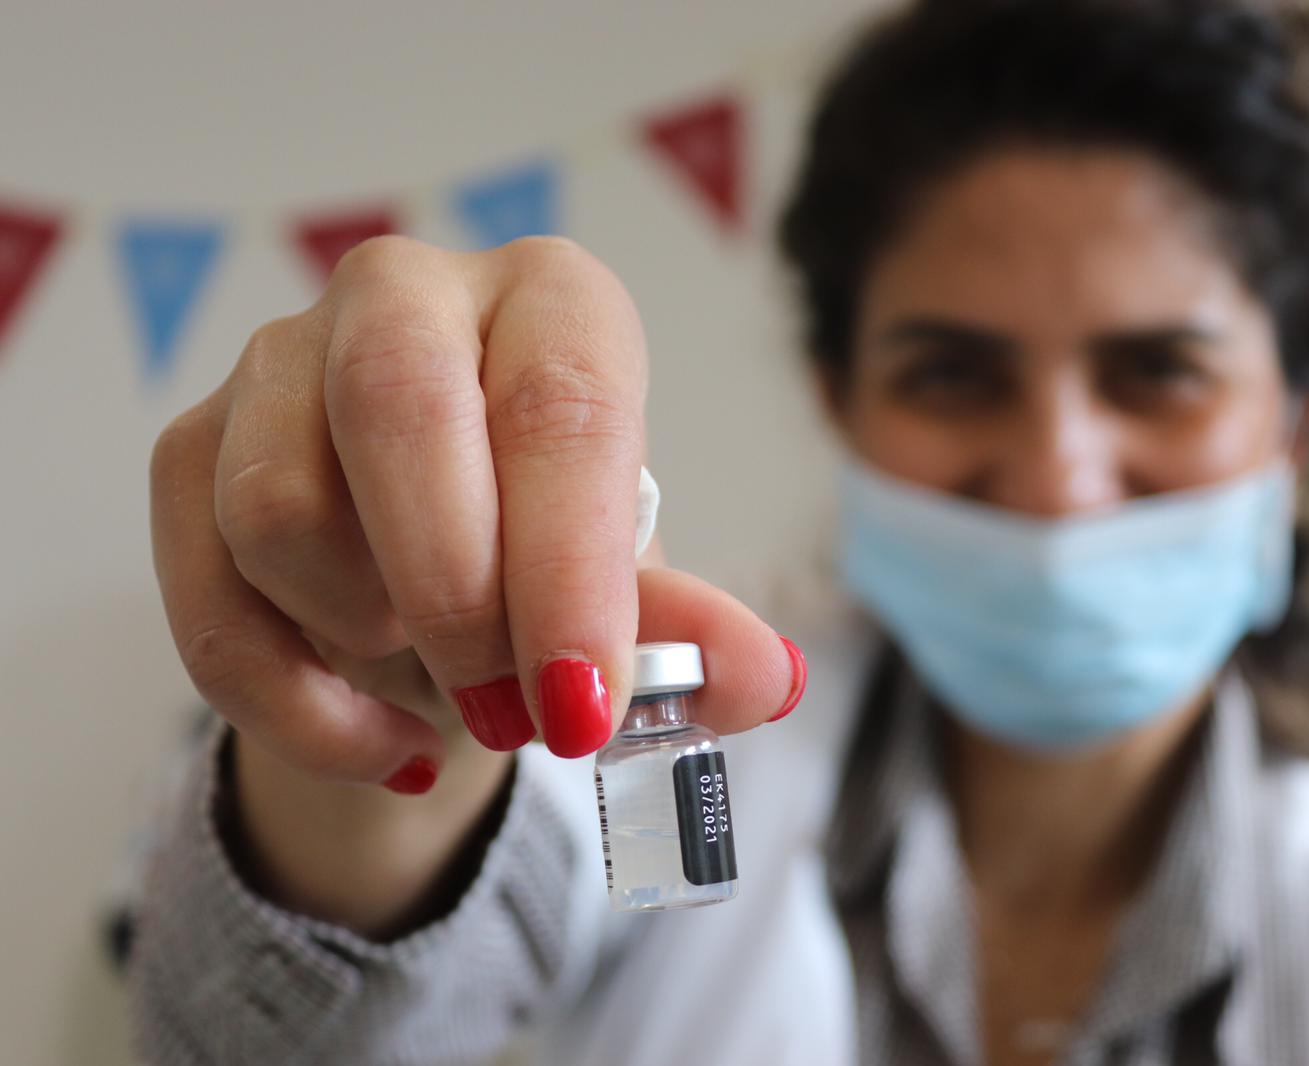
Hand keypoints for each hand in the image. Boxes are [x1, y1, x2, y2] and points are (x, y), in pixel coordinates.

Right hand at [150, 236, 804, 795]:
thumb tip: (770, 677)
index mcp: (553, 303)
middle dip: (456, 592)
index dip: (569, 563)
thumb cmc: (547, 561)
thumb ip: (688, 631)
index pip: (560, 404)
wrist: (431, 593)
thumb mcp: (628, 593)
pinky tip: (381, 743)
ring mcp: (281, 361)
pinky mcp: (192, 448)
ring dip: (372, 641)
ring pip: (281, 508)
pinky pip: (207, 600)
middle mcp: (409, 296)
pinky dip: (297, 709)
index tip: (584, 700)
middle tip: (516, 711)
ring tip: (452, 684)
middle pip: (395, 407)